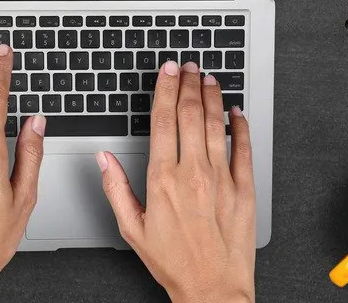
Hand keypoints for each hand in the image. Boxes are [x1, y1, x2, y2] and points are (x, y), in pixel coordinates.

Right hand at [99, 60, 256, 302]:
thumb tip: (103, 158)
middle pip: (190, 114)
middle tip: (188, 66)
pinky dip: (240, 125)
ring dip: (212, 96)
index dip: (165, 89)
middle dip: (188, 84)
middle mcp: (193, 173)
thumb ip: (116, 188)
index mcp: (163, 179)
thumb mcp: (132, 228)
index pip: (163, 120)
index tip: (167, 71)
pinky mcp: (244, 188)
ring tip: (208, 78)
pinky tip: (236, 111)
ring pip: (216, 124)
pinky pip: (243, 147)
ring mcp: (221, 178)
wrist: (213, 290)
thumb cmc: (174, 263)